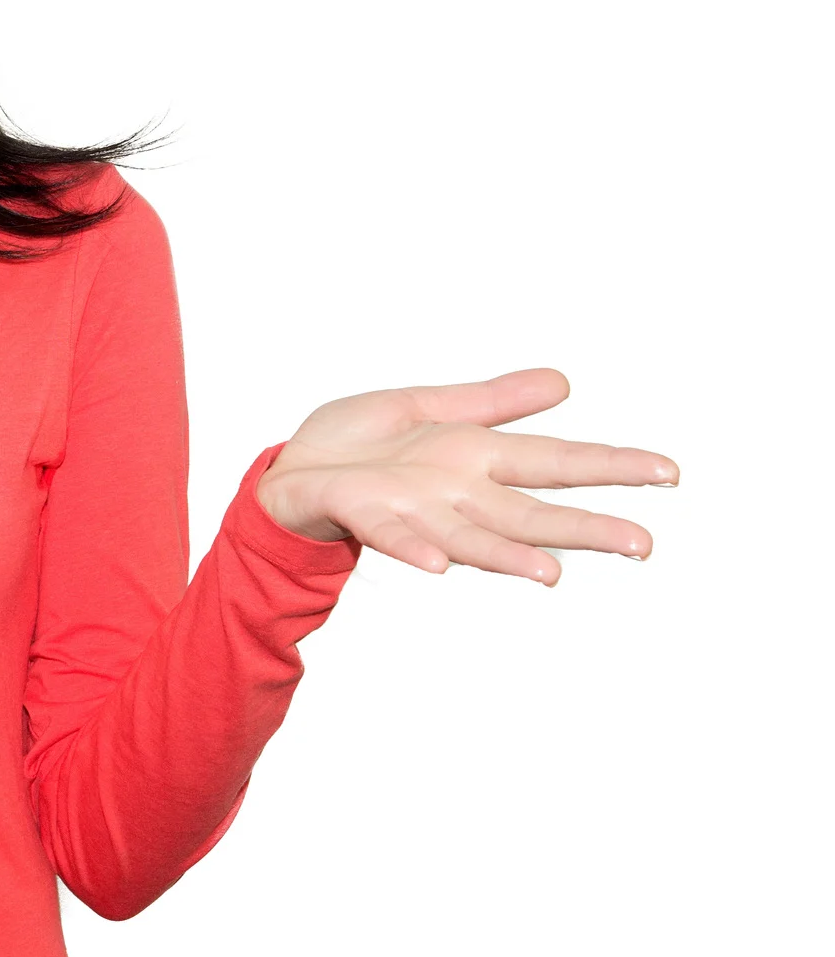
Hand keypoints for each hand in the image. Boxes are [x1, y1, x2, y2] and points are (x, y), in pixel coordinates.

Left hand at [256, 367, 676, 584]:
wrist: (287, 472)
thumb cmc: (355, 446)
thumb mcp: (428, 407)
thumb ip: (492, 402)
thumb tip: (562, 382)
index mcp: (475, 458)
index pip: (555, 462)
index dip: (610, 466)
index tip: (669, 472)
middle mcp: (455, 491)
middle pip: (530, 513)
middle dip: (584, 529)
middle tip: (643, 545)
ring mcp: (414, 508)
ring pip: (473, 536)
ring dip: (509, 556)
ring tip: (552, 574)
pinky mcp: (367, 513)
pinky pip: (394, 534)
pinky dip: (415, 547)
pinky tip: (439, 564)